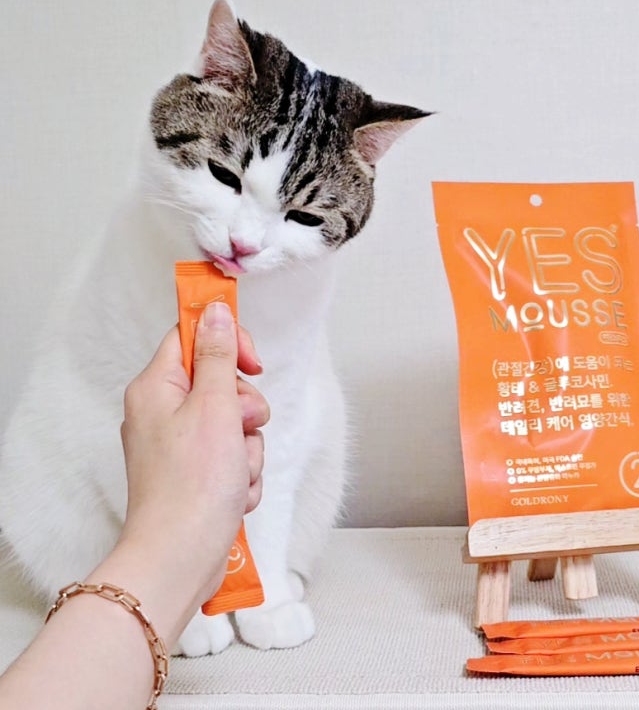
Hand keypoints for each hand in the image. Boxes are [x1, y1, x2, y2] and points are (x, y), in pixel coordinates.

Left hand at [116, 301, 268, 627]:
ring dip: (248, 448)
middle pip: (221, 384)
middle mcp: (162, 413)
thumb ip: (218, 355)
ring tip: (236, 473)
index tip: (253, 363)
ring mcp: (179, 447)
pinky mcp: (194, 475)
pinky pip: (233, 457)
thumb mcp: (215, 406)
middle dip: (245, 409)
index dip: (227, 343)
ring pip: (234, 425)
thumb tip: (213, 310)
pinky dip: (242, 474)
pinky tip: (234, 494)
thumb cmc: (192, 485)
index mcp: (156, 388)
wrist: (181, 558)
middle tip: (241, 428)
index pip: (192, 339)